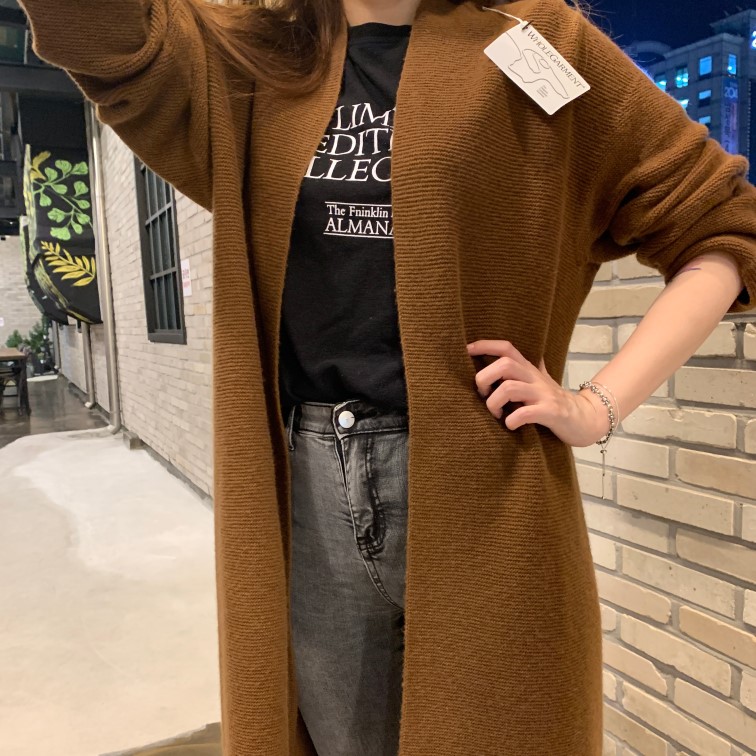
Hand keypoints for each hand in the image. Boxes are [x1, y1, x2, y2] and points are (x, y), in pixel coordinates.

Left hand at [466, 339, 609, 446]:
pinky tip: (510, 425)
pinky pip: (525, 413)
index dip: (486, 345)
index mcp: (529, 370)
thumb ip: (525, 369)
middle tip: (483, 395)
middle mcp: (535, 378)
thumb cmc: (556, 401)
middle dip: (484, 378)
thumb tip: (508, 354)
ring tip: (495, 414)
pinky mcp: (551, 412)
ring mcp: (543, 394)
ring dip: (494, 402)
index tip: (467, 350)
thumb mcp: (539, 381)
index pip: (507, 348)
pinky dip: (511, 420)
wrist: (587, 418)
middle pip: (504, 364)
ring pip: (509, 388)